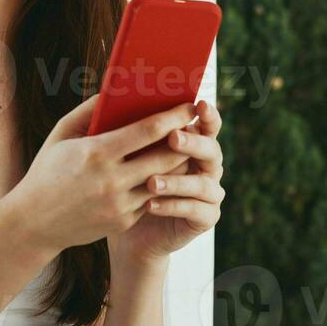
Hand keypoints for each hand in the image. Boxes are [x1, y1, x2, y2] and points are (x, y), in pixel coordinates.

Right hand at [4, 95, 199, 255]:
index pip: (148, 131)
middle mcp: (112, 181)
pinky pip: (152, 199)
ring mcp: (120, 205)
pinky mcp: (124, 222)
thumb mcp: (61, 135)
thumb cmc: (47, 172)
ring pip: (165, 180)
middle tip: (197, 126)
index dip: (174, 116)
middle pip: (166, 156)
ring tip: (186, 148)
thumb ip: (88, 111)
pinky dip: (161, 184)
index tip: (191, 106)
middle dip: (186, 139)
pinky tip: (166, 172)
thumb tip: (115, 90)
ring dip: (179, 164)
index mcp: (97, 153)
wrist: (33, 224)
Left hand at [110, 98, 223, 261]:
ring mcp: (209, 193)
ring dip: (178, 180)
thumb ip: (126, 127)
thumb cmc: (120, 182)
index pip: (207, 124)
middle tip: (173, 138)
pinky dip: (173, 205)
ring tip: (150, 182)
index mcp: (192, 144)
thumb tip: (115, 96)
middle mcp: (206, 166)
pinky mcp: (205, 218)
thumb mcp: (120, 153)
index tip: (198, 104)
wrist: (124, 229)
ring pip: (203, 183)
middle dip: (193, 143)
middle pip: (212, 150)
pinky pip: (195, 210)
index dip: (208, 115)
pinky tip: (150, 204)